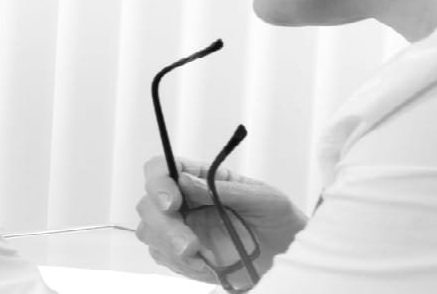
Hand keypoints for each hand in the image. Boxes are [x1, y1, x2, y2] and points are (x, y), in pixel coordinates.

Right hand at [135, 157, 307, 283]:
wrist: (288, 252)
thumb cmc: (277, 216)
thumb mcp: (259, 196)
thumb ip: (222, 189)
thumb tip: (184, 180)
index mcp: (200, 179)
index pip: (162, 169)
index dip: (158, 182)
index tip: (171, 202)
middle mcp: (185, 201)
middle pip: (148, 204)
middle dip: (163, 225)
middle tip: (189, 245)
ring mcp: (181, 228)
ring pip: (149, 232)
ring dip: (168, 246)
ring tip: (199, 257)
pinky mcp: (183, 256)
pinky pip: (163, 257)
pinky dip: (178, 263)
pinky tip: (202, 266)